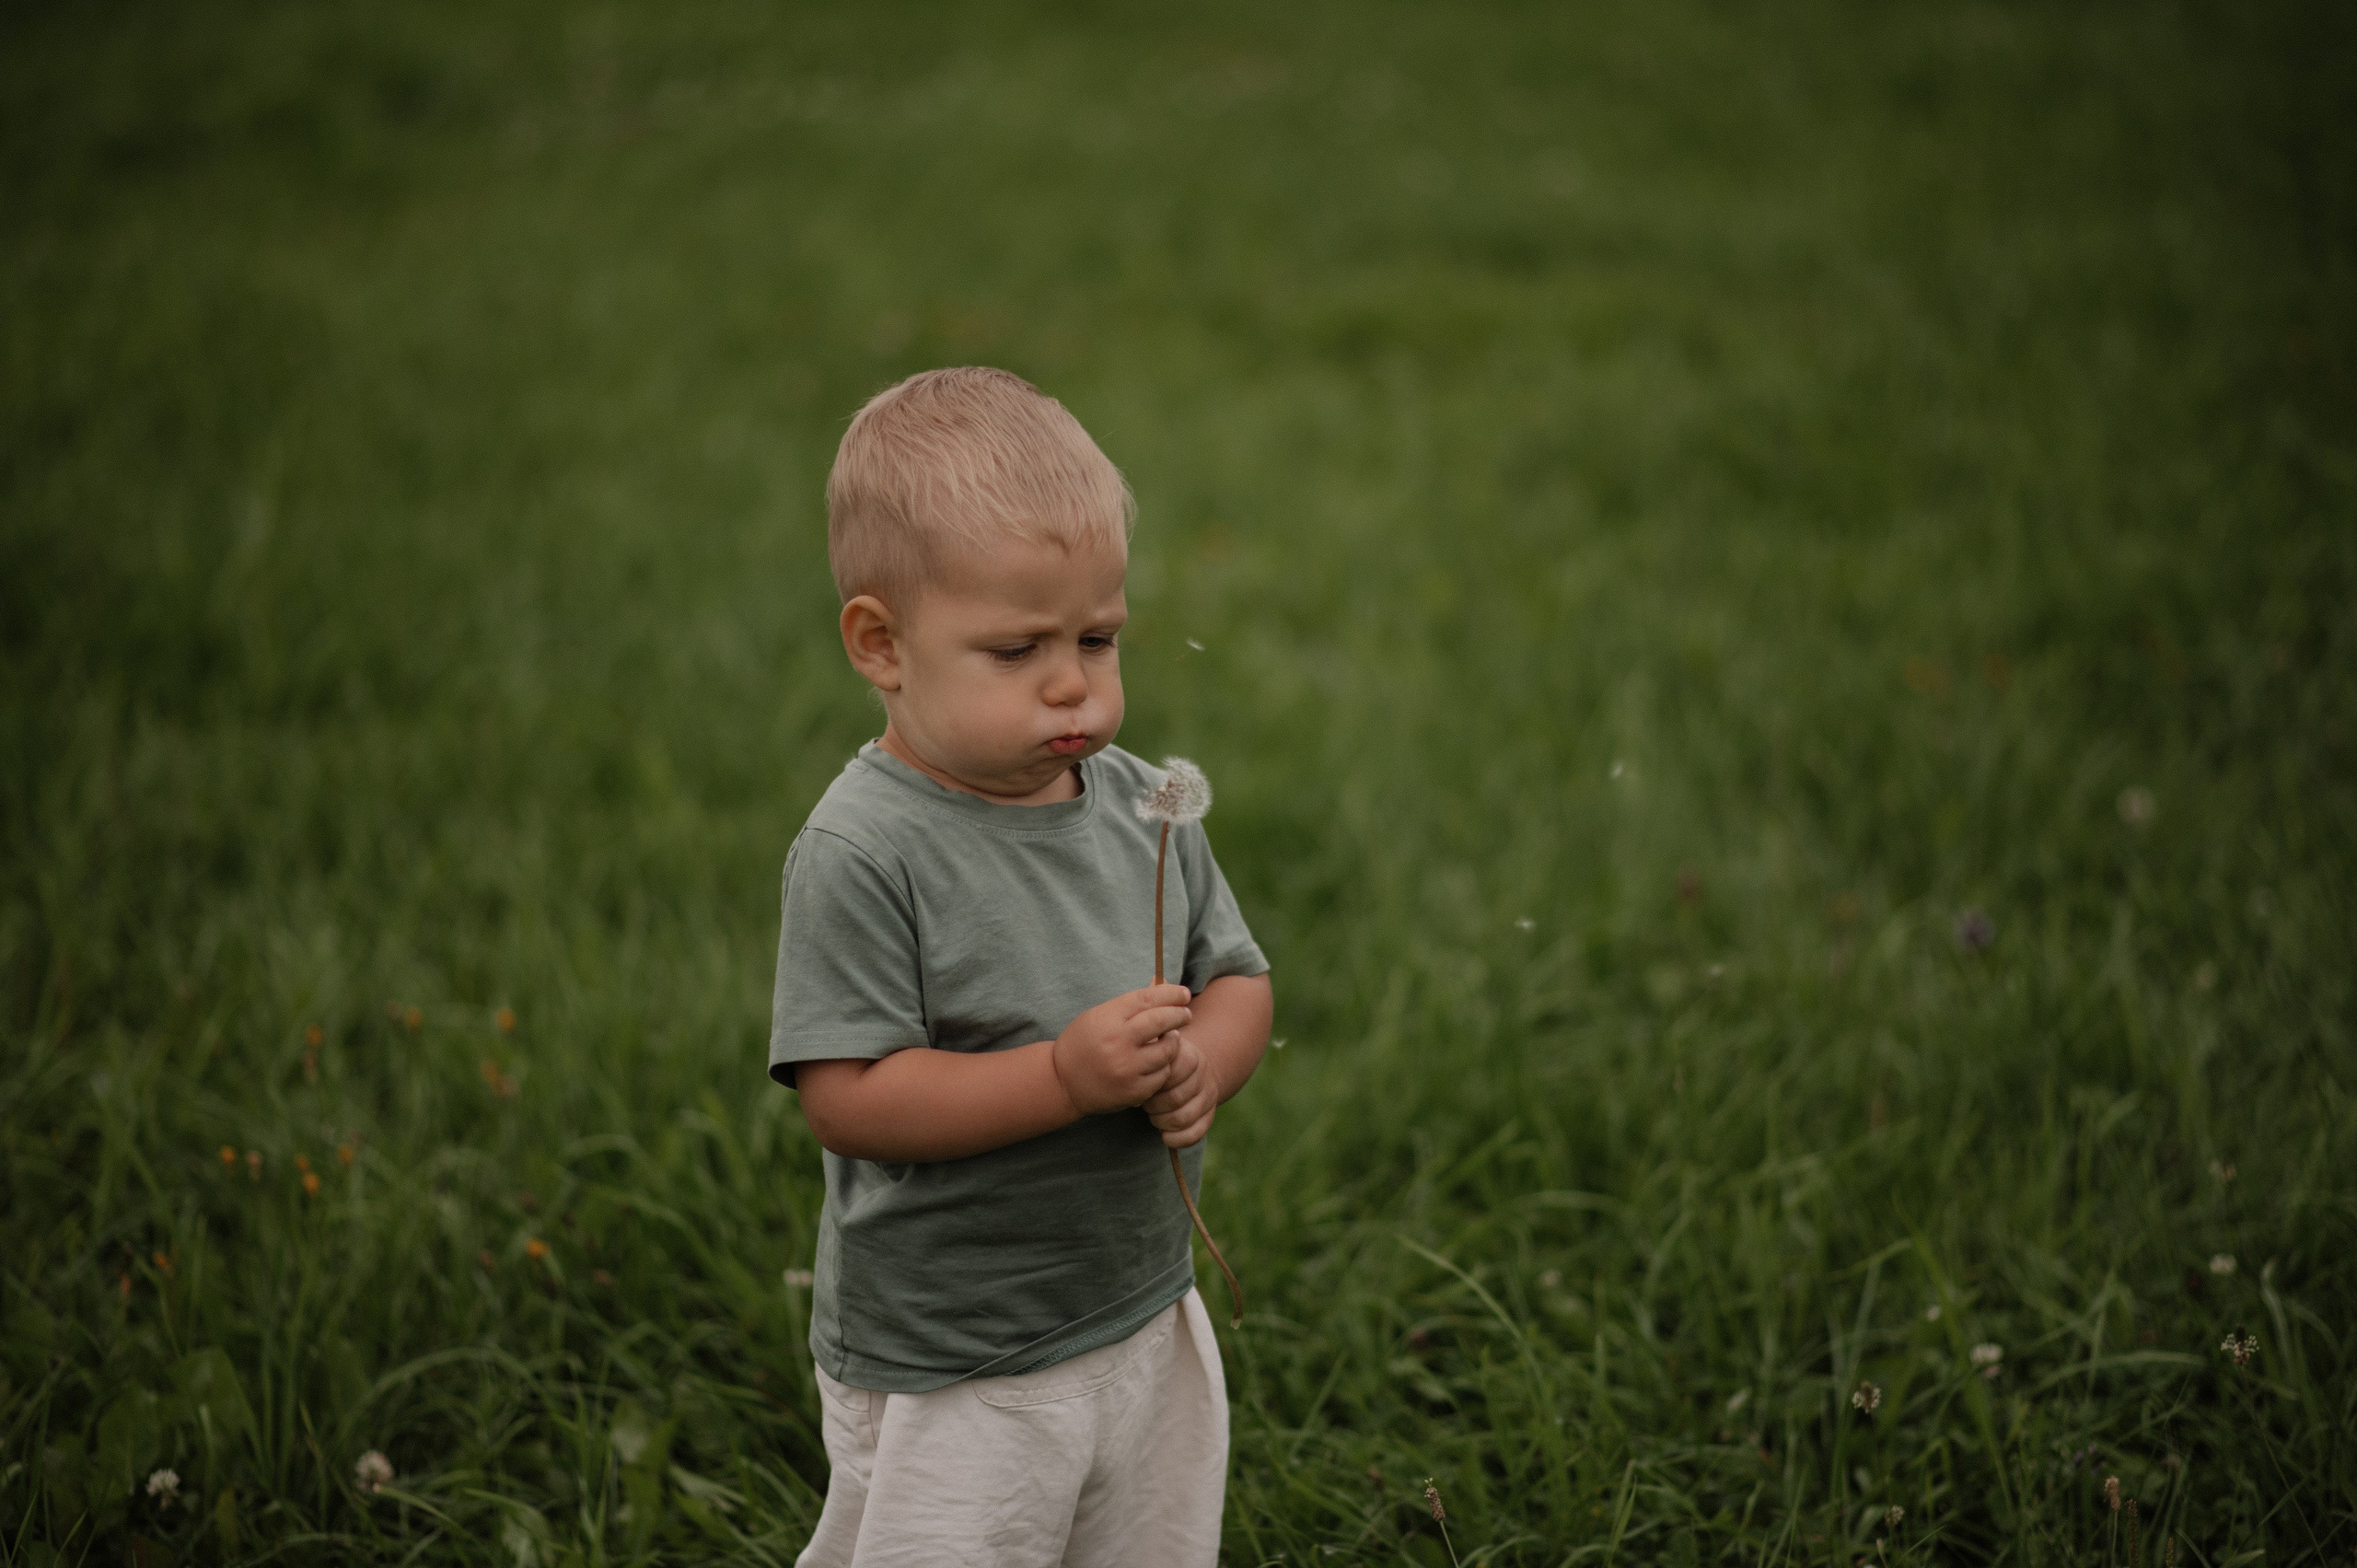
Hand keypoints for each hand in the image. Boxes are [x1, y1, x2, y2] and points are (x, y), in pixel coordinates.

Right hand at [1052, 985, 1191, 1115]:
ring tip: (1169, 1038)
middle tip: (1185, 1014)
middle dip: (1180, 1015)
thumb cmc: (1084, 1042)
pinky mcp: (1133, 1091)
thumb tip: (1163, 982)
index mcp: (1108, 1018)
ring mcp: (1126, 1069)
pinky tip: (1157, 1062)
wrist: (1061, 1081)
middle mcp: (1118, 1042)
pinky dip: (1163, 1066)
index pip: (1148, 999)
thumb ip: (1133, 1003)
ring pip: (1167, 1050)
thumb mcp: (1100, 1015)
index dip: (1171, 994)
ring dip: (1173, 1042)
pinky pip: (1162, 1075)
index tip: (1183, 994)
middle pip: (1162, 1021)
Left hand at [1143, 1030, 1219, 1146]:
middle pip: (1175, 1099)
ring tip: (1154, 1117)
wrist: (1191, 1072)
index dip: (1151, 1085)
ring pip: (1183, 1118)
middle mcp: (1202, 1074)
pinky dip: (1176, 1139)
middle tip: (1145, 1105)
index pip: (1169, 1074)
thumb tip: (1133, 1081)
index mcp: (1189, 1056)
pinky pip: (1194, 1134)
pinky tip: (1165, 1135)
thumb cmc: (1164, 1065)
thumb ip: (1146, 1062)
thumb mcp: (1157, 1056)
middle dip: (1153, 1107)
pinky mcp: (1209, 1115)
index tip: (1141, 1086)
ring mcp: (1208, 1096)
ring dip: (1162, 1123)